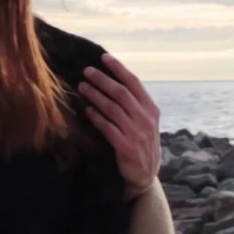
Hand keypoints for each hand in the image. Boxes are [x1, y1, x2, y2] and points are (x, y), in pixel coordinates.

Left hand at [78, 53, 161, 198]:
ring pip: (112, 108)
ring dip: (95, 95)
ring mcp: (136, 132)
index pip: (134, 83)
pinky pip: (107, 127)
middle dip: (102, 79)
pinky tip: (86, 110)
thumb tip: (114, 84)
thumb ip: (135, 106)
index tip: (104, 57)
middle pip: (121, 93)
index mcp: (151, 110)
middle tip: (86, 71)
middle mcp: (146, 119)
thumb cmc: (142, 145)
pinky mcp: (126, 146)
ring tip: (81, 87)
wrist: (145, 176)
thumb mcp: (146, 123)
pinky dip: (95, 117)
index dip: (118, 69)